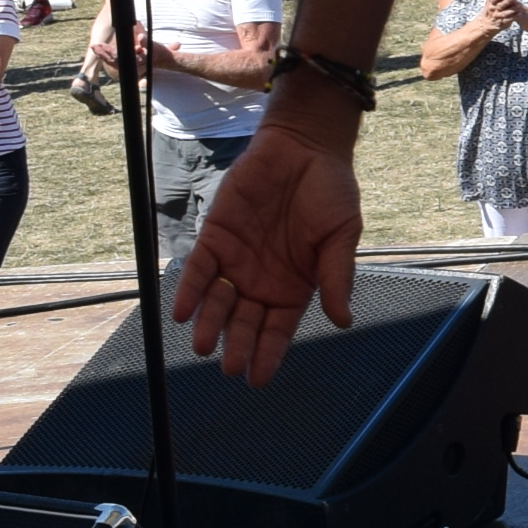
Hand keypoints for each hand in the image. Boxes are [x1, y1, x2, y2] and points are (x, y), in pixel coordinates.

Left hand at [172, 114, 364, 383]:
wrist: (303, 149)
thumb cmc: (331, 192)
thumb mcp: (341, 237)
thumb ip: (337, 277)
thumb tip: (343, 320)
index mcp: (295, 286)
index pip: (278, 329)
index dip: (269, 353)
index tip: (258, 379)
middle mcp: (262, 280)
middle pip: (246, 322)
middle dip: (238, 346)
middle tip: (231, 368)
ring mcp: (237, 260)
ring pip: (218, 302)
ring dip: (210, 324)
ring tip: (204, 346)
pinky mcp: (215, 237)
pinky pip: (199, 270)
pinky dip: (189, 290)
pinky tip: (184, 311)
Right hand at [483, 0, 524, 32]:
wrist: (485, 24)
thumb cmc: (491, 8)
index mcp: (490, 3)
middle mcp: (493, 10)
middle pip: (500, 5)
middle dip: (506, 1)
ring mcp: (497, 17)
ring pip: (505, 13)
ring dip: (512, 10)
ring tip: (519, 6)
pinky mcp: (502, 23)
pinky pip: (508, 20)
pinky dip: (514, 17)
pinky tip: (520, 14)